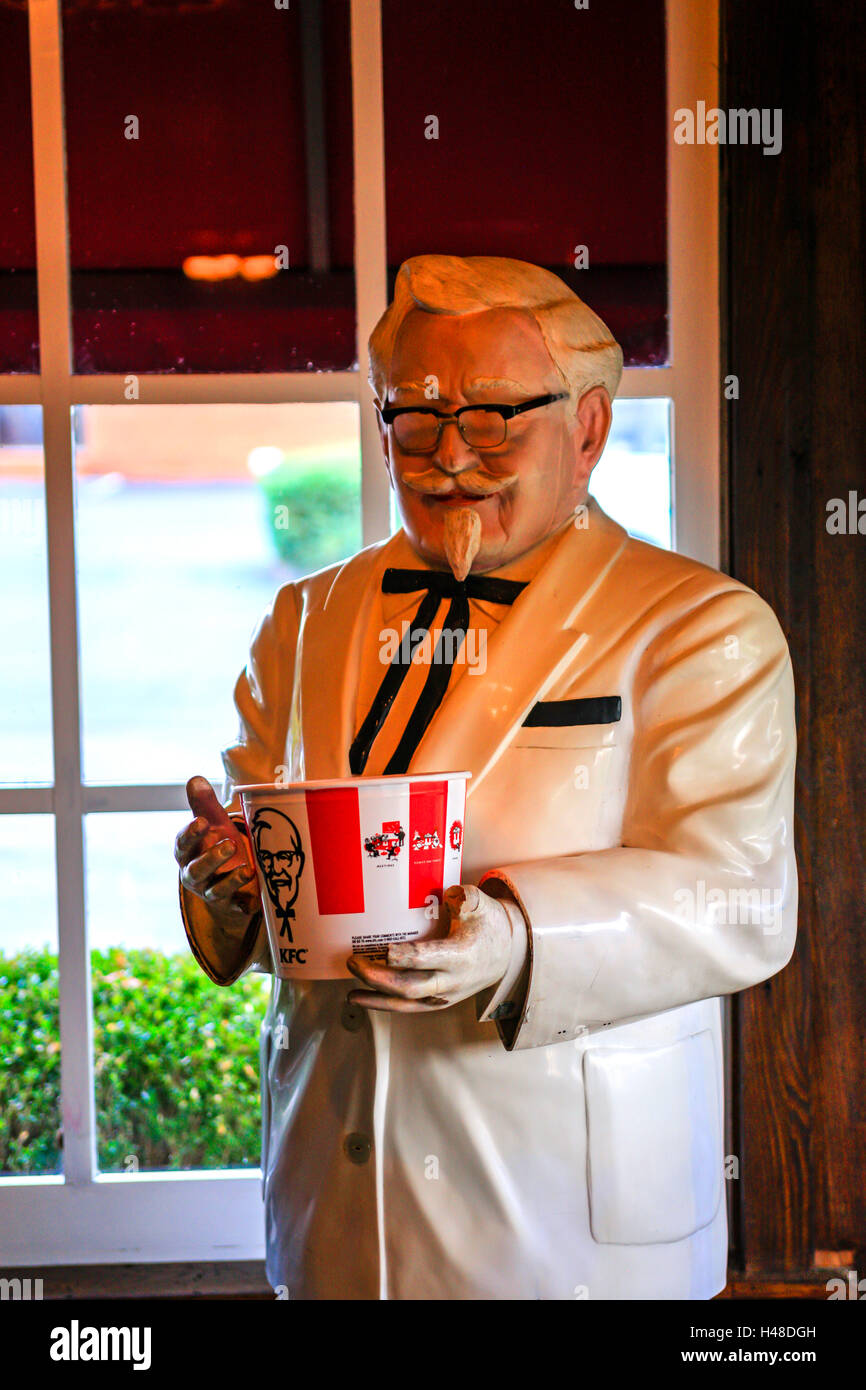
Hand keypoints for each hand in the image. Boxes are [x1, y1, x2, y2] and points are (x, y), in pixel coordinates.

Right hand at [174, 776, 258, 931]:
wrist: (225, 880)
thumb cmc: (216, 844)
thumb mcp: (212, 824)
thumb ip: (203, 804)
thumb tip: (196, 779)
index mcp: (187, 853)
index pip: (182, 844)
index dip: (190, 834)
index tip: (202, 822)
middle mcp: (194, 875)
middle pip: (196, 870)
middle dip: (211, 858)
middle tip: (230, 843)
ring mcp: (211, 892)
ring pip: (215, 890)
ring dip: (230, 880)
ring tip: (246, 869)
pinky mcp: (230, 905)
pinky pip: (235, 908)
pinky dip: (243, 906)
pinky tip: (253, 902)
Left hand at [346, 884, 512, 1012]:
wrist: (509, 953)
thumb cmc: (489, 924)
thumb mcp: (481, 903)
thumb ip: (465, 897)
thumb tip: (448, 894)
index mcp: (461, 955)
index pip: (429, 958)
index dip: (406, 956)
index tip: (385, 949)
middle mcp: (452, 980)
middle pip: (410, 987)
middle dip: (377, 978)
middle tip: (353, 962)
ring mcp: (445, 995)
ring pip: (407, 1004)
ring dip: (376, 999)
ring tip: (350, 993)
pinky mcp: (438, 1001)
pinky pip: (410, 1008)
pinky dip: (386, 1005)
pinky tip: (365, 999)